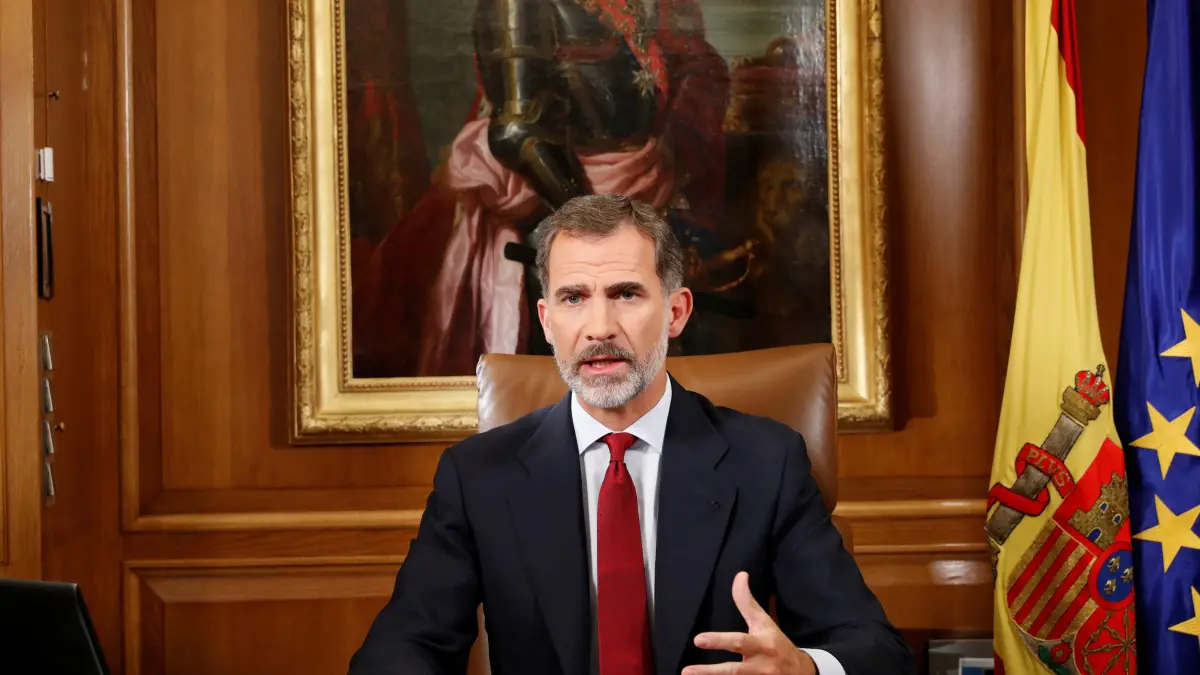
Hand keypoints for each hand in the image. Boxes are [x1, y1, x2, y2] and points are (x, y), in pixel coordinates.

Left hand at [684, 572, 815, 674]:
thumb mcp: (764, 622)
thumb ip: (747, 602)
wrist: (802, 673)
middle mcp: (761, 666)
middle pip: (735, 670)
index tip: (698, 640)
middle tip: (687, 671)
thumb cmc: (776, 643)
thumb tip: (740, 575)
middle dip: (711, 672)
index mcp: (762, 645)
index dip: (719, 641)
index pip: (739, 642)